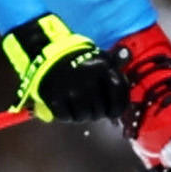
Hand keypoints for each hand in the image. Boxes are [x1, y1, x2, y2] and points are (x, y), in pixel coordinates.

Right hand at [0, 12, 116, 125]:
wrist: (46, 54)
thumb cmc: (78, 59)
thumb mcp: (100, 58)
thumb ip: (115, 68)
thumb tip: (125, 74)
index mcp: (102, 70)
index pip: (119, 102)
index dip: (116, 109)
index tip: (111, 109)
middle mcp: (88, 81)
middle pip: (100, 113)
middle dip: (96, 111)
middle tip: (90, 104)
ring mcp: (70, 91)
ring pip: (84, 117)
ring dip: (82, 114)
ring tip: (77, 104)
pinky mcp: (54, 98)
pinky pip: (66, 117)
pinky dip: (66, 115)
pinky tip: (66, 105)